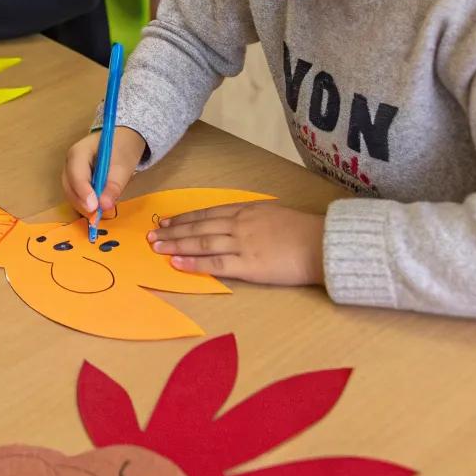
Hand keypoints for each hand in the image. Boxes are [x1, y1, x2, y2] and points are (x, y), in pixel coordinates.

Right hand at [62, 126, 146, 216]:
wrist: (123, 139)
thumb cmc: (122, 148)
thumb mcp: (123, 166)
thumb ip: (114, 186)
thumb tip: (104, 206)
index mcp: (79, 152)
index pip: (76, 173)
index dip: (83, 192)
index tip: (94, 207)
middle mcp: (70, 162)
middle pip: (69, 186)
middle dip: (81, 202)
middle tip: (97, 214)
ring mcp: (71, 171)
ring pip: (71, 192)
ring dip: (83, 204)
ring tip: (99, 211)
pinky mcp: (76, 180)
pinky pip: (76, 194)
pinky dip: (85, 202)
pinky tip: (97, 205)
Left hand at [148, 201, 324, 287]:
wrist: (323, 244)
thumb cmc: (305, 231)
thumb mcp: (274, 215)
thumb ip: (253, 219)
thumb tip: (238, 224)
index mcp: (246, 211)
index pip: (207, 214)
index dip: (185, 219)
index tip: (167, 221)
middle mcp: (239, 224)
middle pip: (199, 227)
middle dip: (174, 231)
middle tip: (152, 235)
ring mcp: (242, 244)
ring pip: (201, 243)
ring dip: (176, 245)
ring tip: (157, 248)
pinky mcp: (248, 265)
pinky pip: (215, 263)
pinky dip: (193, 263)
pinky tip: (177, 264)